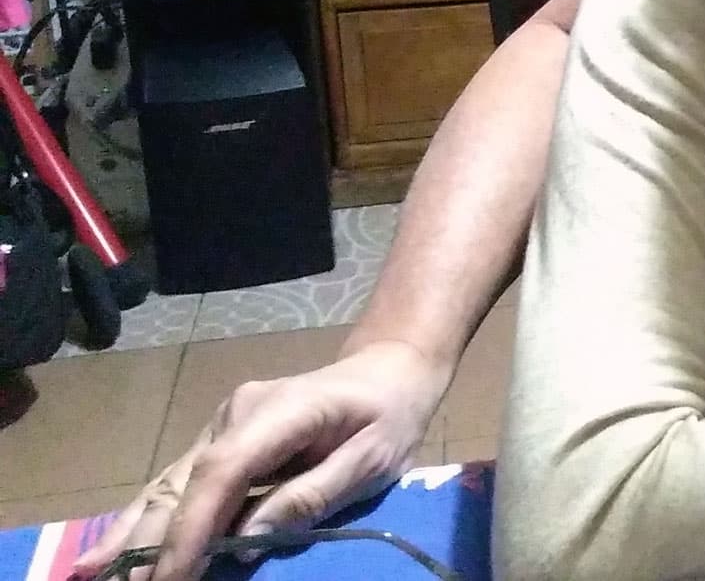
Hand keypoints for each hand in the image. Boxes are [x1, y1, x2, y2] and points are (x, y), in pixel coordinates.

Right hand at [74, 340, 451, 580]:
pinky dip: (146, 519)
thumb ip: (312, 494)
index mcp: (279, 412)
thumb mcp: (372, 458)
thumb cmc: (389, 415)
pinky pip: (179, 484)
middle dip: (147, 541)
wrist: (387, 370)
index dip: (190, 530)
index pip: (221, 475)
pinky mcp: (220, 440)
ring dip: (131, 533)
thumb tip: (248, 536)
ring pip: (168, 483)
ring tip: (91, 574)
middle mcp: (236, 415)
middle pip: (182, 482)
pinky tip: (112, 550)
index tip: (169, 578)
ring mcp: (222, 425)